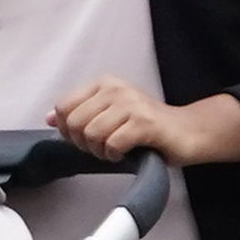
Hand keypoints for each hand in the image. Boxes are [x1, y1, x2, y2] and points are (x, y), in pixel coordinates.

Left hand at [47, 79, 239, 167]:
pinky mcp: (145, 123)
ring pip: (91, 134)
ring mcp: (131, 104)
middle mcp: (116, 89)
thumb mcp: (110, 114)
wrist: (188, 131)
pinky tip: (126, 153)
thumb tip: (51, 118)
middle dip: (83, 144)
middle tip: (102, 147)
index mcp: (104, 84)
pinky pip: (112, 144)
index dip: (67, 130)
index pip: (63, 106)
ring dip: (100, 151)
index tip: (83, 138)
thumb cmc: (149, 127)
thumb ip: (81, 113)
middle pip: (74, 123)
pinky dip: (115, 155)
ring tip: (115, 150)